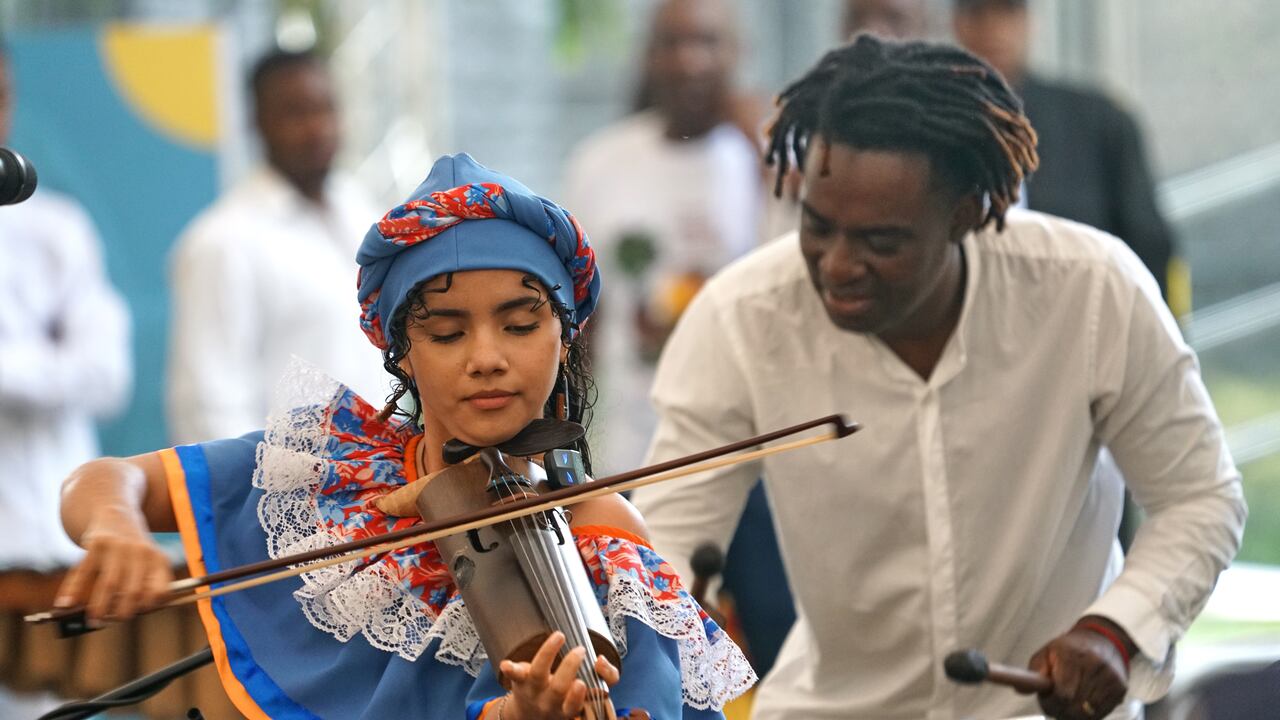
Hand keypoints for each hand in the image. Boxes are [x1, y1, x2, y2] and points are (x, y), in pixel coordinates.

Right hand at [55, 505, 172, 621]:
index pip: (160, 589)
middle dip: (122, 612)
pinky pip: (84, 571)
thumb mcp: (147, 562)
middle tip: (111, 621)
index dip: (149, 605)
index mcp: (158, 560)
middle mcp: (142, 553)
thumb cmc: (132, 550)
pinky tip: (65, 604)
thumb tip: (119, 617)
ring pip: (109, 584)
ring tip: (93, 620)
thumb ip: (142, 586)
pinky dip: (73, 590)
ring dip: (99, 606)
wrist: (117, 513)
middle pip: (133, 591)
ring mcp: (119, 547)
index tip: (138, 613)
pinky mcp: (97, 543)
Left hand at [500, 631, 619, 719]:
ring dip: (548, 654)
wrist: (530, 714)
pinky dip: (510, 668)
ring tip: (560, 635)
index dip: (577, 697)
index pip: (574, 706)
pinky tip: (505, 664)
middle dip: (569, 668)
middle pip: (558, 689)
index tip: (581, 683)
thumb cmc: (566, 698)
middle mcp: (549, 702)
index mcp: (566, 710)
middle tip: (580, 651)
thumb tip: (601, 660)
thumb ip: (606, 676)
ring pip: (538, 674)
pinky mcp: (520, 680)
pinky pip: (514, 674)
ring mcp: (533, 691)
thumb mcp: (588, 695)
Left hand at [1025, 620, 1130, 718]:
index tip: (1045, 701)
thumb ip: (1034, 671)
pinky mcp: (1120, 688)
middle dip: (1060, 710)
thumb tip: (1020, 689)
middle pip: (1075, 707)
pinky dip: (1089, 714)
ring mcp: (1110, 678)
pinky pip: (1102, 713)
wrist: (1103, 639)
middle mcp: (1094, 665)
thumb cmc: (1070, 649)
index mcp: (1072, 655)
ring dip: (1074, 714)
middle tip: (1054, 705)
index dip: (1050, 703)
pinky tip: (1082, 703)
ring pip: (1088, 713)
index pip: (1062, 693)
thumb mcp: (1048, 652)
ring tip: (1067, 703)